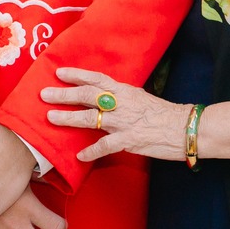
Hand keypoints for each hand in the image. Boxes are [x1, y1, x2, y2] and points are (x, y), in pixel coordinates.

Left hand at [43, 67, 189, 162]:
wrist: (184, 128)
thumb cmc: (163, 113)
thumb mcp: (140, 97)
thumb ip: (121, 96)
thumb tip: (103, 95)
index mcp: (124, 90)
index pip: (96, 79)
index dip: (76, 75)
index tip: (59, 73)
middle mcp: (121, 103)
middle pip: (87, 95)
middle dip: (64, 95)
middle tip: (45, 94)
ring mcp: (124, 122)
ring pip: (91, 118)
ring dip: (69, 118)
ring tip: (52, 118)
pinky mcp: (129, 140)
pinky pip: (106, 145)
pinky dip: (91, 151)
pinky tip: (80, 155)